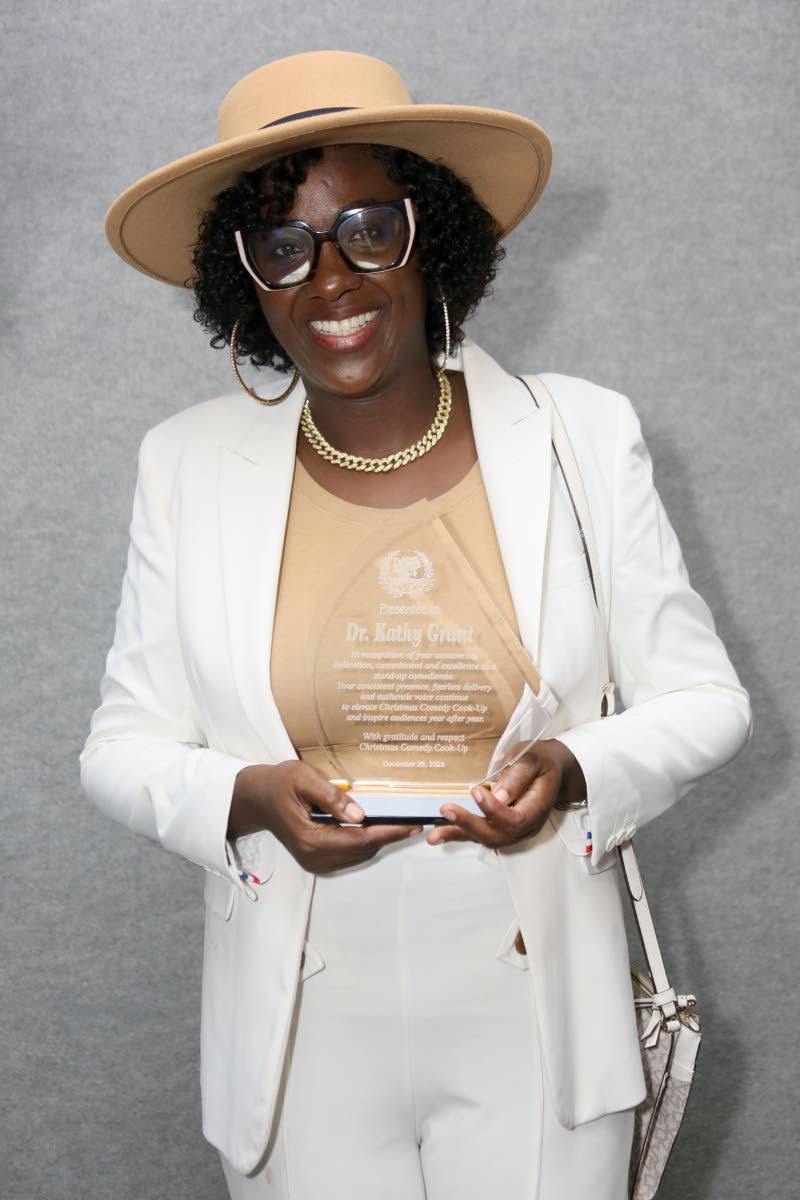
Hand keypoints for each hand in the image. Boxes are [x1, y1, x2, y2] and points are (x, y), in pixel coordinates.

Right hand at [228, 761, 420, 873]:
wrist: (257, 798)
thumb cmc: (279, 783)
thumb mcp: (303, 778)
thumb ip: (331, 797)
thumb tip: (361, 814)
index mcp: (310, 838)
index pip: (360, 839)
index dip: (389, 832)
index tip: (413, 824)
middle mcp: (313, 856)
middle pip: (363, 850)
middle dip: (390, 836)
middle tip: (416, 821)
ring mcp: (314, 861)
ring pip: (358, 854)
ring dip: (380, 840)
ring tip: (403, 823)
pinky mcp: (316, 859)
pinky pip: (349, 854)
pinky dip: (366, 842)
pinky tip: (378, 827)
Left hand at [426, 739, 585, 848]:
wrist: (551, 770)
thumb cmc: (541, 761)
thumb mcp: (533, 759)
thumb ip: (517, 776)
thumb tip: (498, 795)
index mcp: (537, 808)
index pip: (515, 820)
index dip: (494, 810)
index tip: (476, 790)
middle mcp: (526, 826)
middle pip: (498, 835)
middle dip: (470, 824)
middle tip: (447, 810)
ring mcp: (513, 830)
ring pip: (486, 838)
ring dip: (459, 834)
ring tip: (434, 834)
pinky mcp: (500, 827)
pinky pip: (479, 833)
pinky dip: (458, 834)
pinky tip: (438, 834)